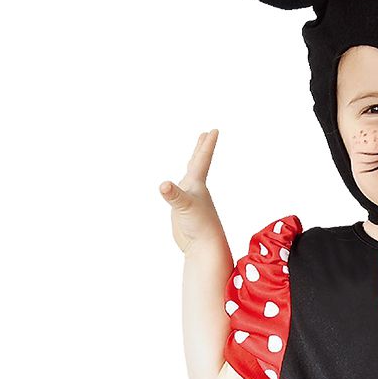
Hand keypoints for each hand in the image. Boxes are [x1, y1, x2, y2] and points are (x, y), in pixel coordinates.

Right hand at [159, 129, 222, 253]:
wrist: (203, 248)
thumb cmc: (199, 226)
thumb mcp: (184, 207)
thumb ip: (173, 195)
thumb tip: (163, 185)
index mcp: (198, 184)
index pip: (202, 159)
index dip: (207, 144)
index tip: (214, 130)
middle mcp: (195, 190)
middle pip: (198, 164)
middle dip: (201, 148)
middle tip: (206, 135)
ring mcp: (189, 200)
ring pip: (190, 177)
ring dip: (193, 165)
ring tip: (194, 157)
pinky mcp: (183, 211)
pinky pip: (180, 193)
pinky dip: (179, 186)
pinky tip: (177, 187)